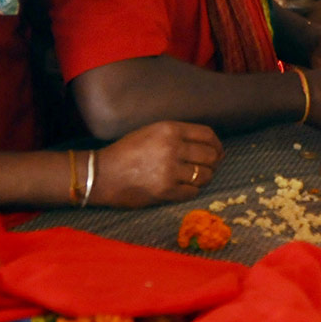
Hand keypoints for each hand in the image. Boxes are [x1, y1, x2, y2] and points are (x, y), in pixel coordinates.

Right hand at [92, 121, 223, 207]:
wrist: (102, 174)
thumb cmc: (127, 151)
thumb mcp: (152, 131)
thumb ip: (179, 135)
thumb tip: (209, 145)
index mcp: (170, 129)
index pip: (207, 135)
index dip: (217, 144)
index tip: (218, 151)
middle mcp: (173, 147)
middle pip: (211, 155)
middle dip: (214, 162)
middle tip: (210, 167)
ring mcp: (170, 170)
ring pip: (205, 175)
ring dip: (205, 178)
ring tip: (197, 178)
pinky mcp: (165, 190)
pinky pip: (192, 192)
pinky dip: (192, 191)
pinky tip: (185, 188)